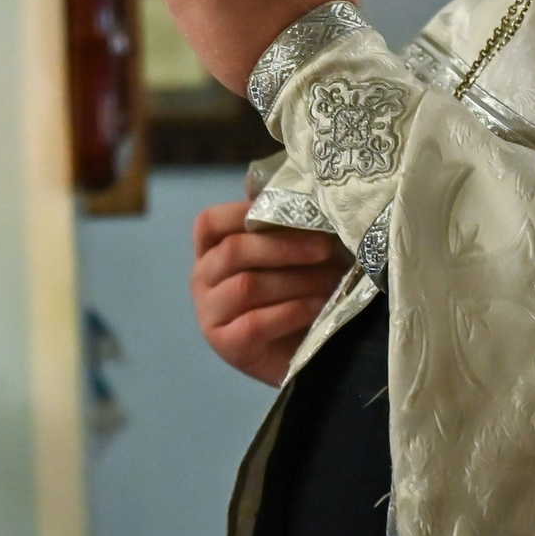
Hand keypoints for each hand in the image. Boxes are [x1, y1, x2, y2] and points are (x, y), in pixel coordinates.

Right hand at [191, 200, 347, 386]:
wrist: (299, 357)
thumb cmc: (291, 296)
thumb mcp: (286, 259)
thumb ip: (277, 224)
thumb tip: (273, 179)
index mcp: (210, 253)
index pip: (209, 223)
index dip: (243, 212)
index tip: (289, 212)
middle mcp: (202, 281)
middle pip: (233, 251)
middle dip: (284, 247)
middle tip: (326, 247)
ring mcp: (210, 315)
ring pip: (247, 286)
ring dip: (296, 281)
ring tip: (332, 280)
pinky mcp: (227, 346)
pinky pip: (255, 323)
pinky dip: (291, 311)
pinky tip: (318, 306)